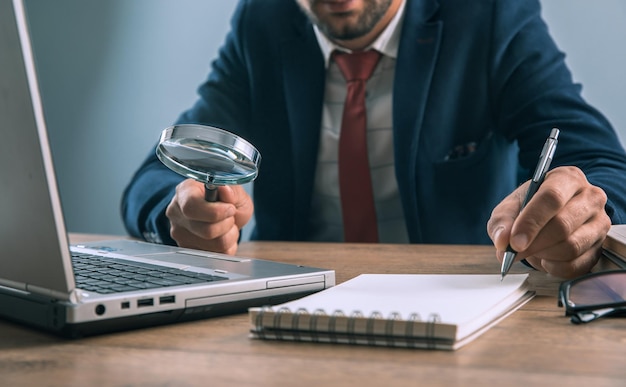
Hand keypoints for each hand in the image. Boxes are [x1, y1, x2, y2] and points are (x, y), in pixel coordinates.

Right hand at [165, 179, 253, 254]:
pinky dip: (227, 246)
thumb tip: (226, 190)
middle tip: (231, 216)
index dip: (215, 211)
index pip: (191, 206)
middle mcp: (177, 214)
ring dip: (230, 235)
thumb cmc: (224, 200)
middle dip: (227, 224)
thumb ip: (232, 191)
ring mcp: (180, 234)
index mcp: (184, 192)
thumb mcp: (233, 190)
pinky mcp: (188, 250)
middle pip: (206, 230)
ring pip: (215, 245)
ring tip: (227, 225)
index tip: (231, 208)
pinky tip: (223, 235)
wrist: (218, 213)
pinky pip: (217, 254)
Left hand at [487, 166, 610, 277]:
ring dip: (544, 255)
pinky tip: (545, 258)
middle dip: (534, 243)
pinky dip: (555, 267)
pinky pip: (577, 265)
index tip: (514, 242)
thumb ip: (503, 221)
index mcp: (566, 178)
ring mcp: (599, 222)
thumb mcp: (510, 207)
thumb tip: (502, 241)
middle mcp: (590, 197)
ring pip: (572, 246)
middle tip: (515, 253)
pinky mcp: (601, 246)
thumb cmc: (530, 208)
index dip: (531, 222)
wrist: (550, 216)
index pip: (552, 198)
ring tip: (531, 250)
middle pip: (563, 225)